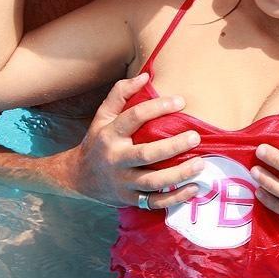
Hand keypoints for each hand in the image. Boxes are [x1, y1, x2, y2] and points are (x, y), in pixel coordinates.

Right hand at [52, 73, 206, 208]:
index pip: (134, 117)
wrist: (77, 177)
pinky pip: (155, 201)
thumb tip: (145, 75)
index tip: (181, 101)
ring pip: (153, 181)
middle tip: (195, 137)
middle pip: (146, 154)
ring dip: (179, 174)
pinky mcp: (130, 199)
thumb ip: (121, 93)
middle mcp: (116, 159)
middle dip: (173, 146)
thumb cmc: (98, 142)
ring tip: (200, 164)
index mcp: (110, 135)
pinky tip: (194, 188)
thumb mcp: (102, 116)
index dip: (158, 107)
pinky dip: (176, 197)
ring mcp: (123, 182)